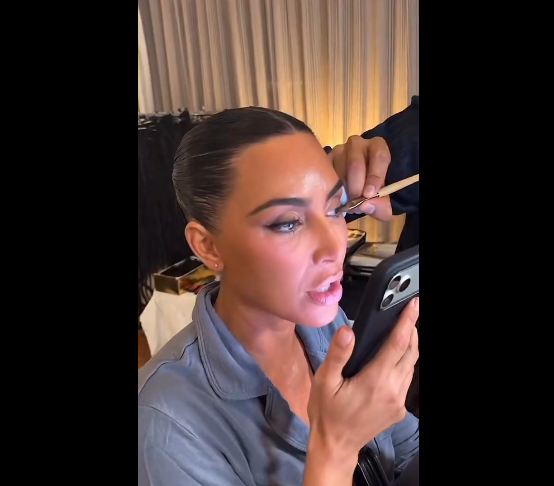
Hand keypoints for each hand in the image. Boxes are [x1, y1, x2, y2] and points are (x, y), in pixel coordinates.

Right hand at [307, 298, 418, 465]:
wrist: (336, 446)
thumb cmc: (327, 412)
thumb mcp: (325, 381)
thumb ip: (337, 355)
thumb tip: (348, 331)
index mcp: (375, 380)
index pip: (398, 344)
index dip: (407, 322)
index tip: (413, 305)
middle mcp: (393, 390)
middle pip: (411, 353)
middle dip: (412, 331)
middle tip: (409, 313)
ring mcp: (398, 402)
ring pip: (412, 367)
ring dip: (410, 347)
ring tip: (403, 331)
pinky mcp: (399, 410)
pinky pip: (407, 380)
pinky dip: (405, 364)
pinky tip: (395, 358)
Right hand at [329, 135, 392, 220]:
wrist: (356, 187)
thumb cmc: (372, 189)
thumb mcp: (382, 199)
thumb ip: (381, 205)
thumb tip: (366, 205)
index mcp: (377, 147)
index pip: (379, 156)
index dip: (375, 176)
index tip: (369, 194)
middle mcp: (358, 144)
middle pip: (356, 163)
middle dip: (356, 187)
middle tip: (355, 204)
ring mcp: (339, 149)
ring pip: (339, 170)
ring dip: (343, 190)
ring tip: (347, 203)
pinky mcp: (326, 158)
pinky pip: (326, 173)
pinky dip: (330, 188)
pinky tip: (335, 197)